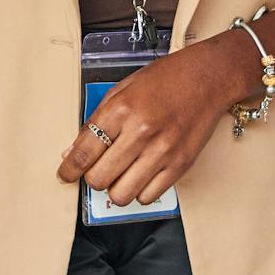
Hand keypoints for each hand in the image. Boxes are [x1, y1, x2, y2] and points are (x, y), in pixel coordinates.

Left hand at [55, 31, 251, 206]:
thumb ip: (97, 120)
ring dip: (115, 187)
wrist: (209, 77)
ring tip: (121, 172)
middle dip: (93, 177)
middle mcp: (141, 132)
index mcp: (122, 109)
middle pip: (99, 179)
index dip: (68, 169)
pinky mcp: (181, 165)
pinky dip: (139, 191)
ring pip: (121, 195)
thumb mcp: (124, 88)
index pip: (84, 152)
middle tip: (99, 167)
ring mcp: (163, 152)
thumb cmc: (166, 79)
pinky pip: (148, 197)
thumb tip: (73, 152)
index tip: (65, 175)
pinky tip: (141, 174)